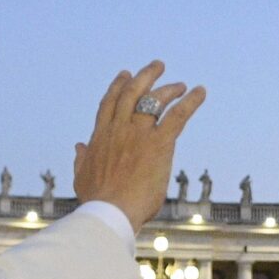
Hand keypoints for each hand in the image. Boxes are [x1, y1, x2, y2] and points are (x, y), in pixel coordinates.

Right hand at [74, 63, 205, 231]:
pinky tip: (201, 92)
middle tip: (157, 66)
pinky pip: (177, 116)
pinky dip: (191, 102)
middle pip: (132, 93)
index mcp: (100, 136)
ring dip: (169, 88)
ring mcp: (138, 134)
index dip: (118, 86)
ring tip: (181, 85)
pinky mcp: (159, 144)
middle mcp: (119, 128)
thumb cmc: (96, 200)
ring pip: (154, 100)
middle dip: (145, 76)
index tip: (125, 75)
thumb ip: (81, 158)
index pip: (109, 103)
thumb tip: (78, 145)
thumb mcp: (82, 177)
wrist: (109, 211)